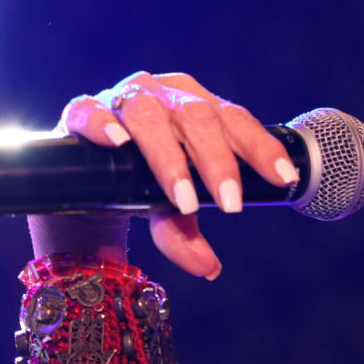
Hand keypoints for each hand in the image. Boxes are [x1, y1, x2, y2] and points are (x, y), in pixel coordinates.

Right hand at [28, 71, 298, 279]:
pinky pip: (88, 108)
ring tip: (182, 196)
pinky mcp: (80, 108)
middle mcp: (165, 96)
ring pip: (150, 114)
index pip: (236, 120)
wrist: (82, 175)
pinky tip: (116, 142)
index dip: (260, 147)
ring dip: (168, 157)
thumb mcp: (167, 209)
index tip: (283, 178)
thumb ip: (184, 233)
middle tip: (231, 205)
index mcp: (198, 107)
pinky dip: (101, 123)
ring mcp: (122, 98)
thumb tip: (208, 267)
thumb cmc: (139, 181)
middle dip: (217, 162)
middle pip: (199, 118)